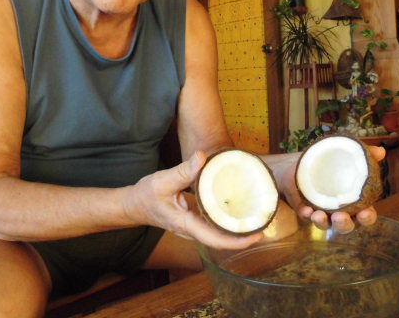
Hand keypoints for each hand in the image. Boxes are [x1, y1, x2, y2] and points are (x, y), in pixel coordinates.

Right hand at [128, 151, 262, 249]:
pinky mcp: (194, 219)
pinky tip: (239, 209)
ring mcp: (193, 226)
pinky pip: (214, 223)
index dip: (237, 241)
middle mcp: (192, 230)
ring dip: (237, 228)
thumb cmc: (145, 196)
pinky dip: (227, 219)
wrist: (132, 205)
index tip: (256, 235)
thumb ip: (183, 171)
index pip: (215, 240)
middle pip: (222, 239)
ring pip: (219, 232)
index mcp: (186, 225)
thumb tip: (202, 157)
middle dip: (244, 235)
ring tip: (257, 217)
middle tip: (265, 222)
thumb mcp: (162, 181)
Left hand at [279, 145, 385, 232]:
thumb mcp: (347, 157)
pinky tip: (306, 210)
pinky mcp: (306, 210)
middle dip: (344, 224)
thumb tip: (381, 151)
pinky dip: (306, 215)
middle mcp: (340, 212)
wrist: (303, 163)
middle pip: (346, 226)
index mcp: (355, 203)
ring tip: (319, 215)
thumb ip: (365, 156)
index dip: (367, 217)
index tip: (365, 213)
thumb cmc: (331, 164)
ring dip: (323, 222)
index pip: (365, 215)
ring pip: (326, 225)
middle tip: (340, 216)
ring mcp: (323, 213)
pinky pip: (306, 217)